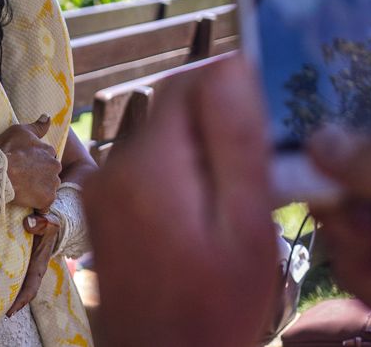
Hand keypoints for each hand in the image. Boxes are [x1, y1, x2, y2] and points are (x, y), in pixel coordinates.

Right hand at [0, 115, 61, 208]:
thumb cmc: (5, 150)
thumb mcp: (20, 131)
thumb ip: (37, 126)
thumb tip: (48, 117)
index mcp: (49, 150)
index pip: (47, 156)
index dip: (35, 161)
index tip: (24, 164)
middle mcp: (55, 166)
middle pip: (51, 172)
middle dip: (41, 174)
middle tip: (23, 177)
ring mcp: (52, 183)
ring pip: (49, 187)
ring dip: (40, 188)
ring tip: (23, 188)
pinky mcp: (47, 199)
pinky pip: (45, 204)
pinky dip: (38, 203)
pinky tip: (26, 199)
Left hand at [6, 212, 59, 316]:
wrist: (43, 220)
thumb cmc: (46, 224)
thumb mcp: (49, 222)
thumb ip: (41, 223)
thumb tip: (27, 224)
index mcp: (38, 266)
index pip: (31, 287)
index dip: (22, 300)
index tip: (11, 311)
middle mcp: (28, 270)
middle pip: (18, 291)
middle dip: (7, 303)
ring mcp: (19, 267)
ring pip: (9, 284)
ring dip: (0, 293)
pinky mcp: (10, 260)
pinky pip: (2, 272)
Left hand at [83, 56, 278, 346]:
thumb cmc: (213, 307)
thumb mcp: (245, 226)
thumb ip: (235, 142)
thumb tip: (233, 64)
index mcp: (148, 164)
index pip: (187, 80)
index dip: (232, 85)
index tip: (267, 118)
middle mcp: (113, 165)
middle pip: (174, 106)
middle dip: (220, 121)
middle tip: (259, 164)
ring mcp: (103, 185)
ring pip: (164, 134)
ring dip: (203, 148)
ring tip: (235, 196)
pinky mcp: (104, 204)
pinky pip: (149, 164)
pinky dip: (181, 171)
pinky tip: (206, 212)